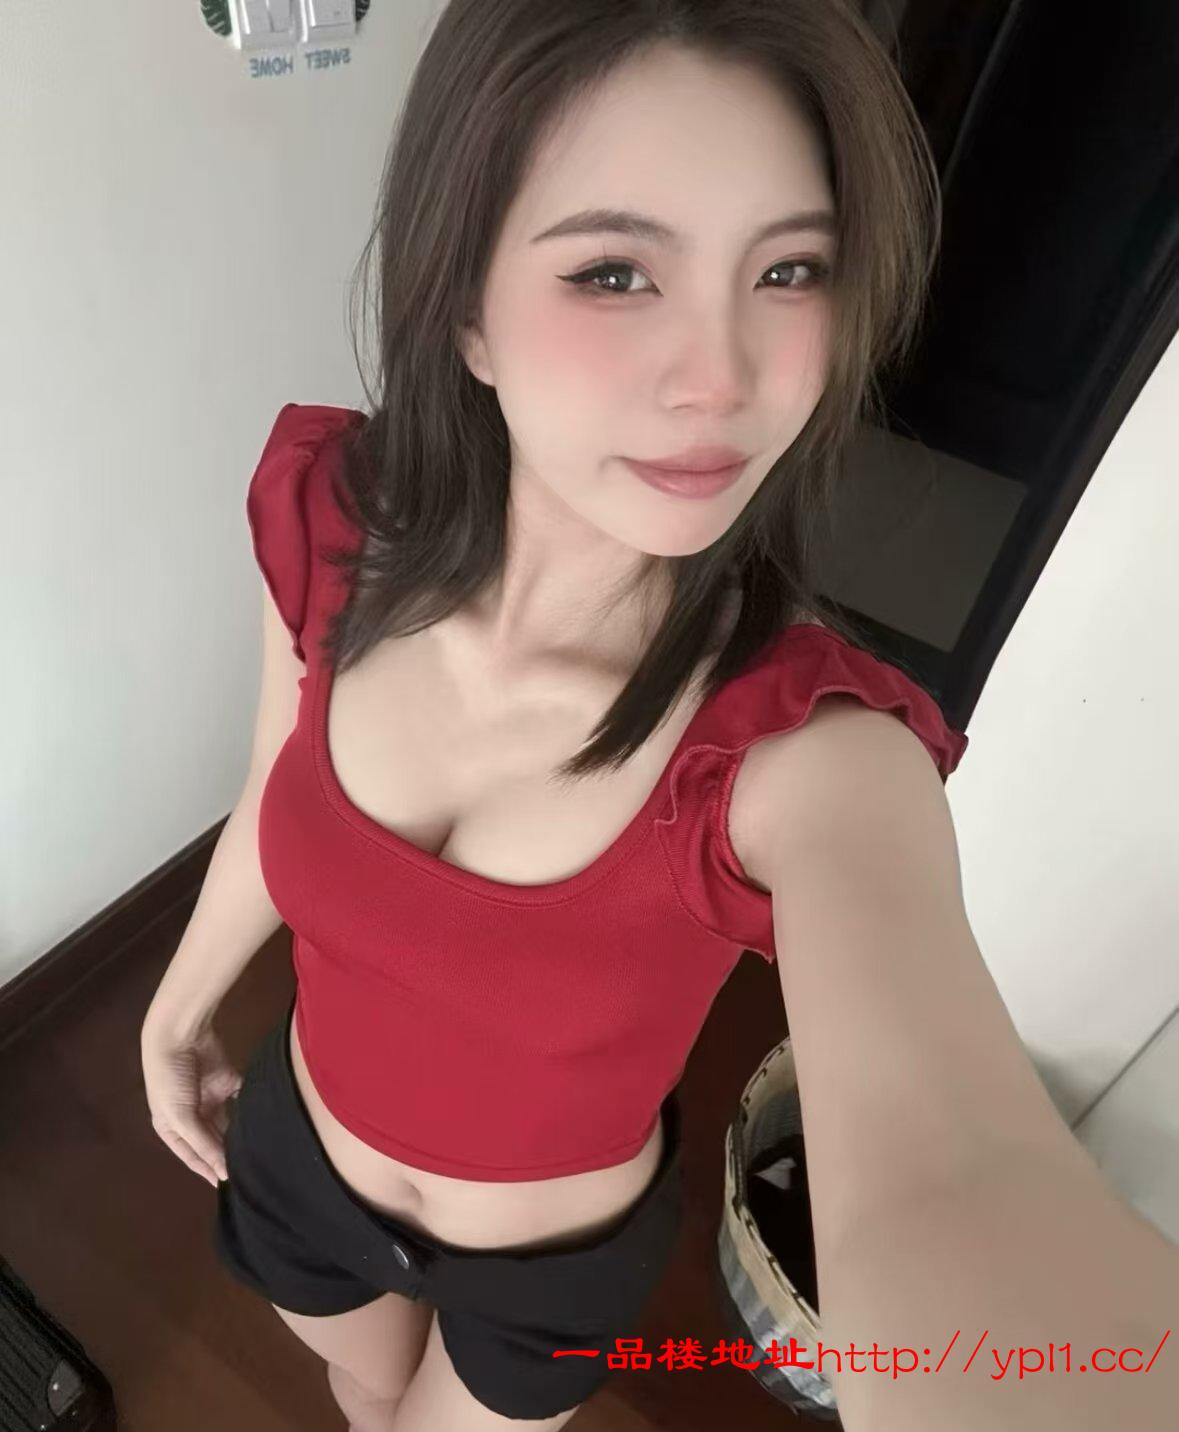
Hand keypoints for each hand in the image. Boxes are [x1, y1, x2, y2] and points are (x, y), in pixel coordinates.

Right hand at [141, 1016, 242, 1188]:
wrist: (179, 1036)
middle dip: (228, 1153)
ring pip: (229, 1122)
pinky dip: (251, 1109)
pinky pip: (242, 1098)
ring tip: (259, 1152)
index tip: (230, 1187)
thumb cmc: (170, 1081)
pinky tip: (264, 1123)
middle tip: (251, 1170)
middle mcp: (192, 1116)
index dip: (210, 1171)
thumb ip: (203, 1144)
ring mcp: (210, 1097)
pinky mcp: (227, 1080)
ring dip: (240, 1134)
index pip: (194, 1157)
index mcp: (172, 1128)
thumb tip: (223, 1173)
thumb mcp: (180, 1117)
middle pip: (213, 1140)